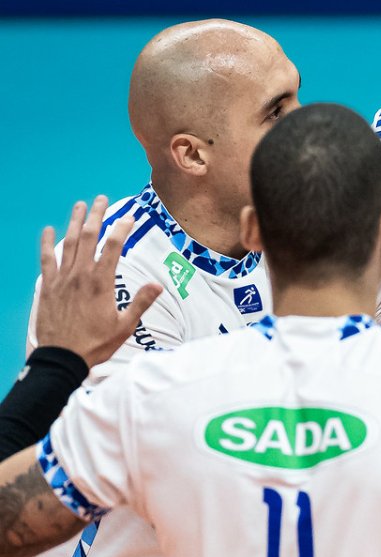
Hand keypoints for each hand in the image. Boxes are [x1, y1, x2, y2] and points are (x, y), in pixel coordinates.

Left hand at [37, 197, 161, 366]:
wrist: (62, 357)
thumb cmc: (95, 344)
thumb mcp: (125, 326)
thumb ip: (141, 302)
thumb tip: (158, 285)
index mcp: (101, 283)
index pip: (113, 247)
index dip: (122, 228)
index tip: (130, 217)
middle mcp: (80, 275)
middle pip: (90, 237)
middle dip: (97, 215)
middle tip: (102, 199)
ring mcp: (62, 279)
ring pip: (69, 243)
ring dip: (75, 222)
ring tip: (80, 206)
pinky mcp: (48, 286)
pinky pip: (46, 259)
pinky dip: (46, 243)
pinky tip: (47, 230)